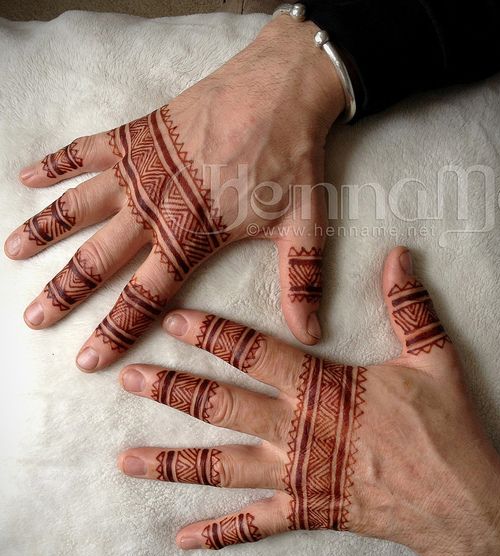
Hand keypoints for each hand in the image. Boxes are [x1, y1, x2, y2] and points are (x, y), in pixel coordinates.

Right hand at [5, 16, 343, 371]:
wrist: (280, 90)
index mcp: (189, 238)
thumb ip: (300, 282)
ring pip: (76, 209)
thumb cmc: (290, 160)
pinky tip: (26, 176)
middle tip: (33, 319)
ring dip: (42, 233)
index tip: (85, 359)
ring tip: (10, 255)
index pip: (143, 298)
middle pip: (97, 262)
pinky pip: (82, 150)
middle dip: (62, 295)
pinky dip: (53, 164)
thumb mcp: (302, 226)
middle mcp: (153, 210)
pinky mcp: (134, 135)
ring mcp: (138, 170)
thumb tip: (309, 336)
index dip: (113, 332)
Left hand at [117, 246, 499, 555]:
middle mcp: (297, 430)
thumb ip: (409, 304)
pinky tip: (182, 539)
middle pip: (221, 407)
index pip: (254, 353)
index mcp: (323, 388)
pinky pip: (253, 526)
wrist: (461, 501)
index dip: (211, 334)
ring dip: (172, 463)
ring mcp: (295, 476)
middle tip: (128, 379)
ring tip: (126, 461)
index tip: (172, 322)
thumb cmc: (446, 428)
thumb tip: (399, 254)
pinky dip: (218, 534)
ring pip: (221, 467)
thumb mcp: (434, 357)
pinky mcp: (304, 512)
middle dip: (171, 391)